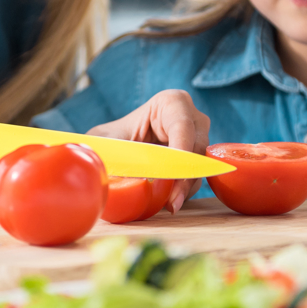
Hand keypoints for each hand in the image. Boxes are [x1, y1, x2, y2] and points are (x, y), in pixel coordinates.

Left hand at [88, 90, 210, 213]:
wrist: (118, 149)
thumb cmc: (113, 138)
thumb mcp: (106, 140)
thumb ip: (109, 151)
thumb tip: (109, 171)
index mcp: (173, 103)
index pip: (182, 127)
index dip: (179, 153)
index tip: (170, 176)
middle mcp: (192, 119)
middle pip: (196, 149)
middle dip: (184, 176)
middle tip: (172, 200)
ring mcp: (198, 140)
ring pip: (200, 166)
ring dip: (185, 188)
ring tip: (170, 205)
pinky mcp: (197, 162)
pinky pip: (196, 178)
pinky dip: (184, 192)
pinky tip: (169, 203)